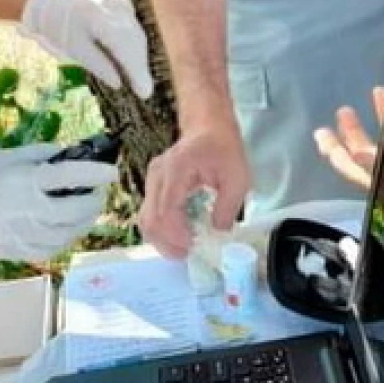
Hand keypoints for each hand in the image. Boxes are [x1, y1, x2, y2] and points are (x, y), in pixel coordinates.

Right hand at [0, 143, 115, 261]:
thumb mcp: (7, 156)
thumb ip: (43, 155)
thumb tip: (73, 155)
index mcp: (26, 182)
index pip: (75, 177)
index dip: (99, 173)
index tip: (111, 170)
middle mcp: (30, 212)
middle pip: (81, 209)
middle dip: (95, 197)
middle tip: (96, 188)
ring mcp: (26, 237)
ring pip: (73, 232)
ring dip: (85, 218)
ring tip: (83, 205)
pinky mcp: (21, 253)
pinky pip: (56, 246)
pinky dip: (67, 234)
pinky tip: (64, 223)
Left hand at [19, 0, 154, 97]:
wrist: (49, 4)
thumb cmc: (59, 29)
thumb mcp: (74, 50)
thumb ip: (97, 64)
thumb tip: (118, 83)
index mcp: (96, 17)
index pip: (124, 47)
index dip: (136, 70)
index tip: (144, 92)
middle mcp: (110, 5)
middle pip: (134, 40)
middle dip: (139, 66)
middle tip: (144, 91)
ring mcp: (116, 0)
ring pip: (136, 33)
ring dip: (138, 57)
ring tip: (138, 79)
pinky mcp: (118, 0)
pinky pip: (131, 25)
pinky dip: (133, 43)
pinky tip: (132, 59)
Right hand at [140, 122, 249, 258]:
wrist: (209, 127)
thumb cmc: (223, 148)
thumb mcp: (238, 177)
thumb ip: (228, 207)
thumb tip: (218, 232)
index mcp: (177, 169)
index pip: (166, 210)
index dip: (177, 234)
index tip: (194, 246)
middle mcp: (158, 175)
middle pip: (150, 219)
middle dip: (167, 243)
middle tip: (187, 255)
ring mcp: (152, 180)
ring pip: (145, 220)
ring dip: (162, 240)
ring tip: (183, 249)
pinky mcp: (154, 186)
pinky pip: (150, 214)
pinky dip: (162, 230)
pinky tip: (179, 236)